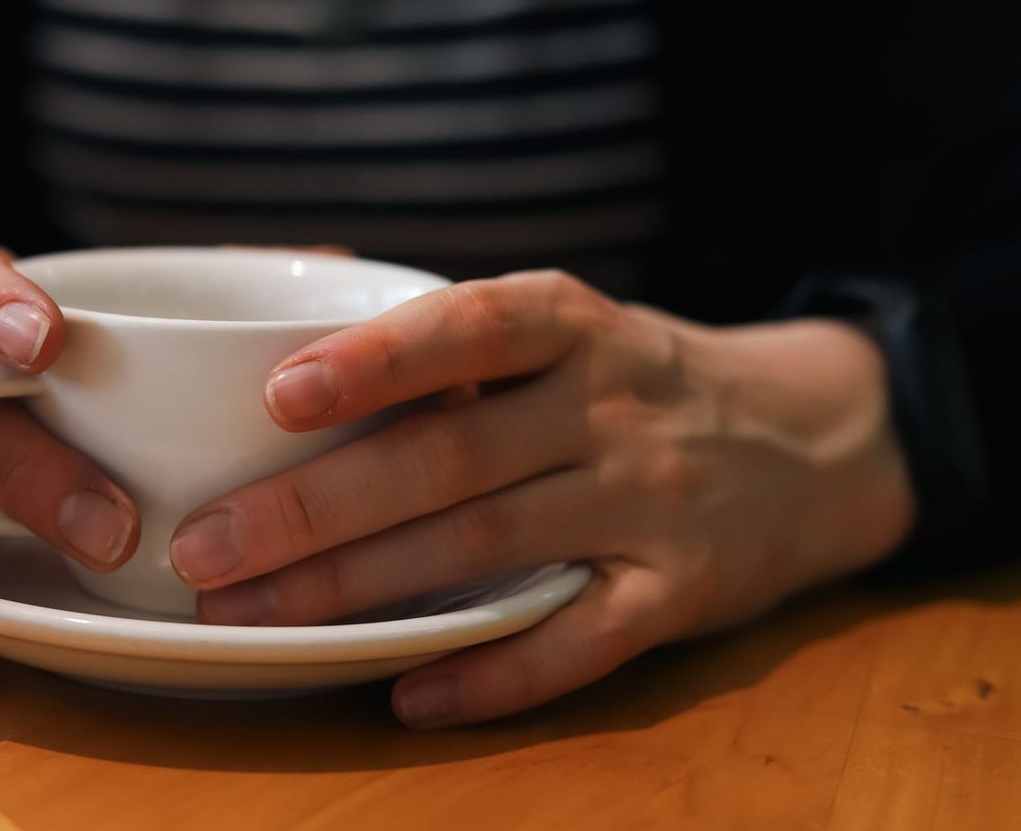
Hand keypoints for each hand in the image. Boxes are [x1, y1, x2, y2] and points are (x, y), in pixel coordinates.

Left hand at [168, 271, 915, 726]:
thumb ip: (455, 344)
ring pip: (489, 548)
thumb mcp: (570, 329)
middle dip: (316, 506)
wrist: (815, 440)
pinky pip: (578, 642)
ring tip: (255, 617)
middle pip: (450, 458)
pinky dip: (491, 673)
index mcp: (573, 327)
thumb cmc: (638, 381)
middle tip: (206, 546)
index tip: (276, 396)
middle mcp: (611, 408)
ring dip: (361, 590)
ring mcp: (650, 503)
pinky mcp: (681, 592)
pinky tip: (405, 693)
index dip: (376, 360)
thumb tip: (283, 358)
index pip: (470, 327)